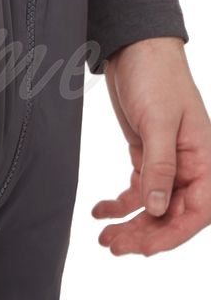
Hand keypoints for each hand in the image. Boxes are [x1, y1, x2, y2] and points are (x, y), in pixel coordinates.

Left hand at [92, 36, 210, 254]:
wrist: (136, 50)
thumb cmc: (157, 78)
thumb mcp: (159, 121)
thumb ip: (159, 165)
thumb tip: (158, 207)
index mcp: (205, 159)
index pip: (197, 210)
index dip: (172, 234)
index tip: (144, 249)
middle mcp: (189, 165)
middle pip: (173, 213)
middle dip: (145, 233)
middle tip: (113, 246)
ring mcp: (167, 161)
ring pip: (153, 205)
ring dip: (131, 224)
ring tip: (104, 238)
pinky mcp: (146, 154)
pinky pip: (137, 188)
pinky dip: (119, 203)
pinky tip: (100, 211)